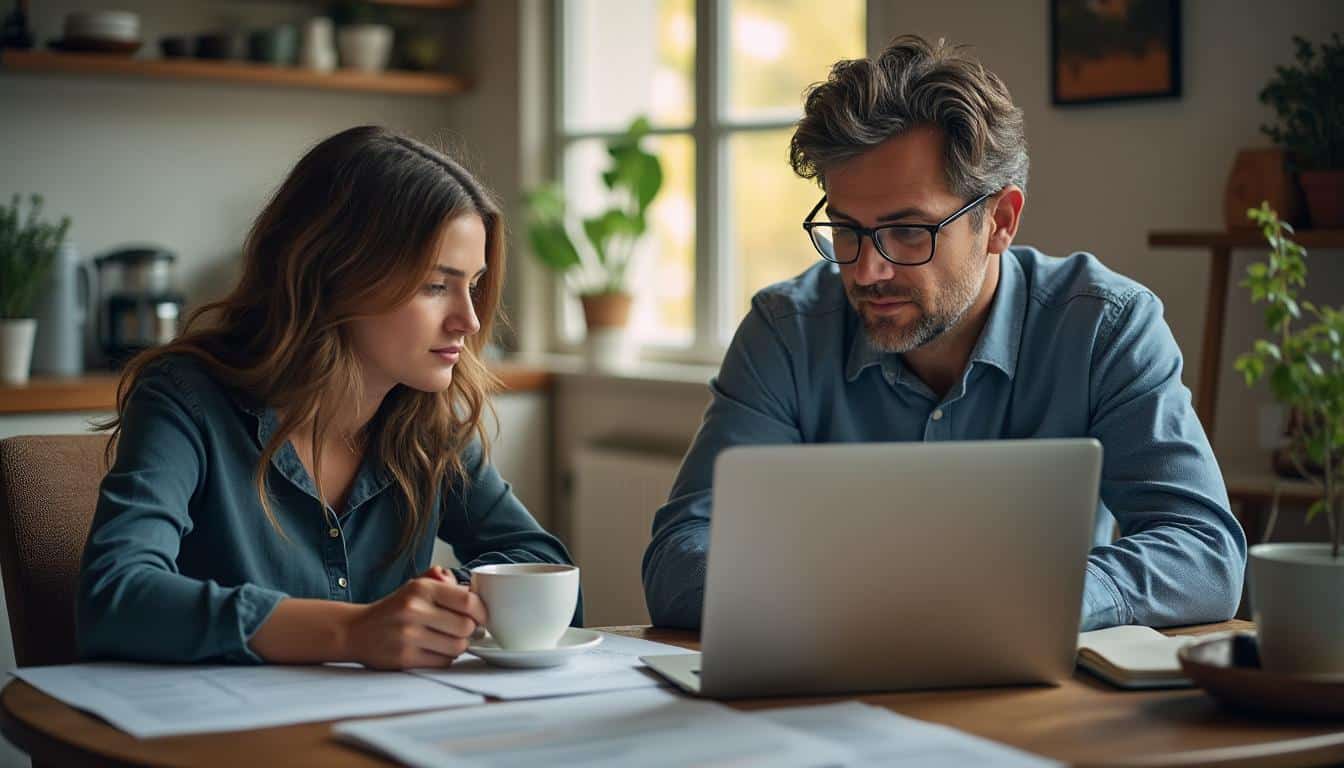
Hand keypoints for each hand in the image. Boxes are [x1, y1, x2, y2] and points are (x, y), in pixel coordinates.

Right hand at [343, 566, 487, 669]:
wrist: (356, 630)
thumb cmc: (394, 609)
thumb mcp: (415, 587)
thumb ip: (445, 584)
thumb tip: (476, 595)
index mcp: (421, 588)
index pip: (467, 601)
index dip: (482, 611)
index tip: (482, 617)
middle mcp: (414, 610)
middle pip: (466, 627)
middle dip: (469, 631)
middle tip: (462, 630)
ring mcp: (408, 636)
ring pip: (457, 647)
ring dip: (457, 646)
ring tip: (446, 640)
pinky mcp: (404, 658)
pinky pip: (443, 662)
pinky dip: (444, 658)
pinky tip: (434, 650)